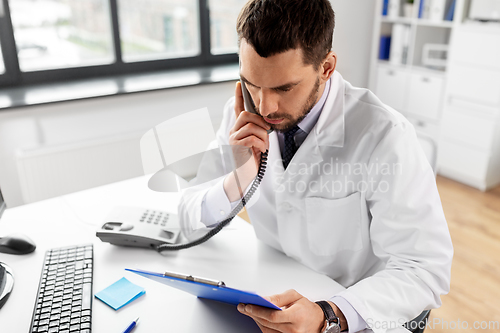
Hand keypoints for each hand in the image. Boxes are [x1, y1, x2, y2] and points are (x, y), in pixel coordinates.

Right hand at [223, 82, 270, 201]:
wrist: (246, 175)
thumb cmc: (254, 158)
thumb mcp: (259, 140)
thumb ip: (260, 129)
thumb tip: (266, 122)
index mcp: (238, 128)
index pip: (238, 109)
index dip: (239, 96)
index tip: (240, 83)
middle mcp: (233, 131)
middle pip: (247, 115)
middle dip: (261, 123)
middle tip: (267, 133)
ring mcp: (233, 139)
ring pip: (252, 127)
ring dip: (263, 137)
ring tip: (263, 147)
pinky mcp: (236, 147)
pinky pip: (253, 138)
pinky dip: (261, 145)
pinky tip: (261, 151)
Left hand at [237, 289, 343, 332]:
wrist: (320, 321)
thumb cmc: (307, 308)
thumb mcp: (295, 296)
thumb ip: (279, 298)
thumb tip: (265, 300)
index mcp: (296, 316)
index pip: (273, 316)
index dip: (258, 311)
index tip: (247, 306)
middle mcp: (293, 330)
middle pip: (267, 323)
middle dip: (253, 314)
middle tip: (243, 307)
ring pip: (267, 330)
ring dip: (256, 320)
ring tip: (248, 311)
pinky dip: (262, 326)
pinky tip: (257, 318)